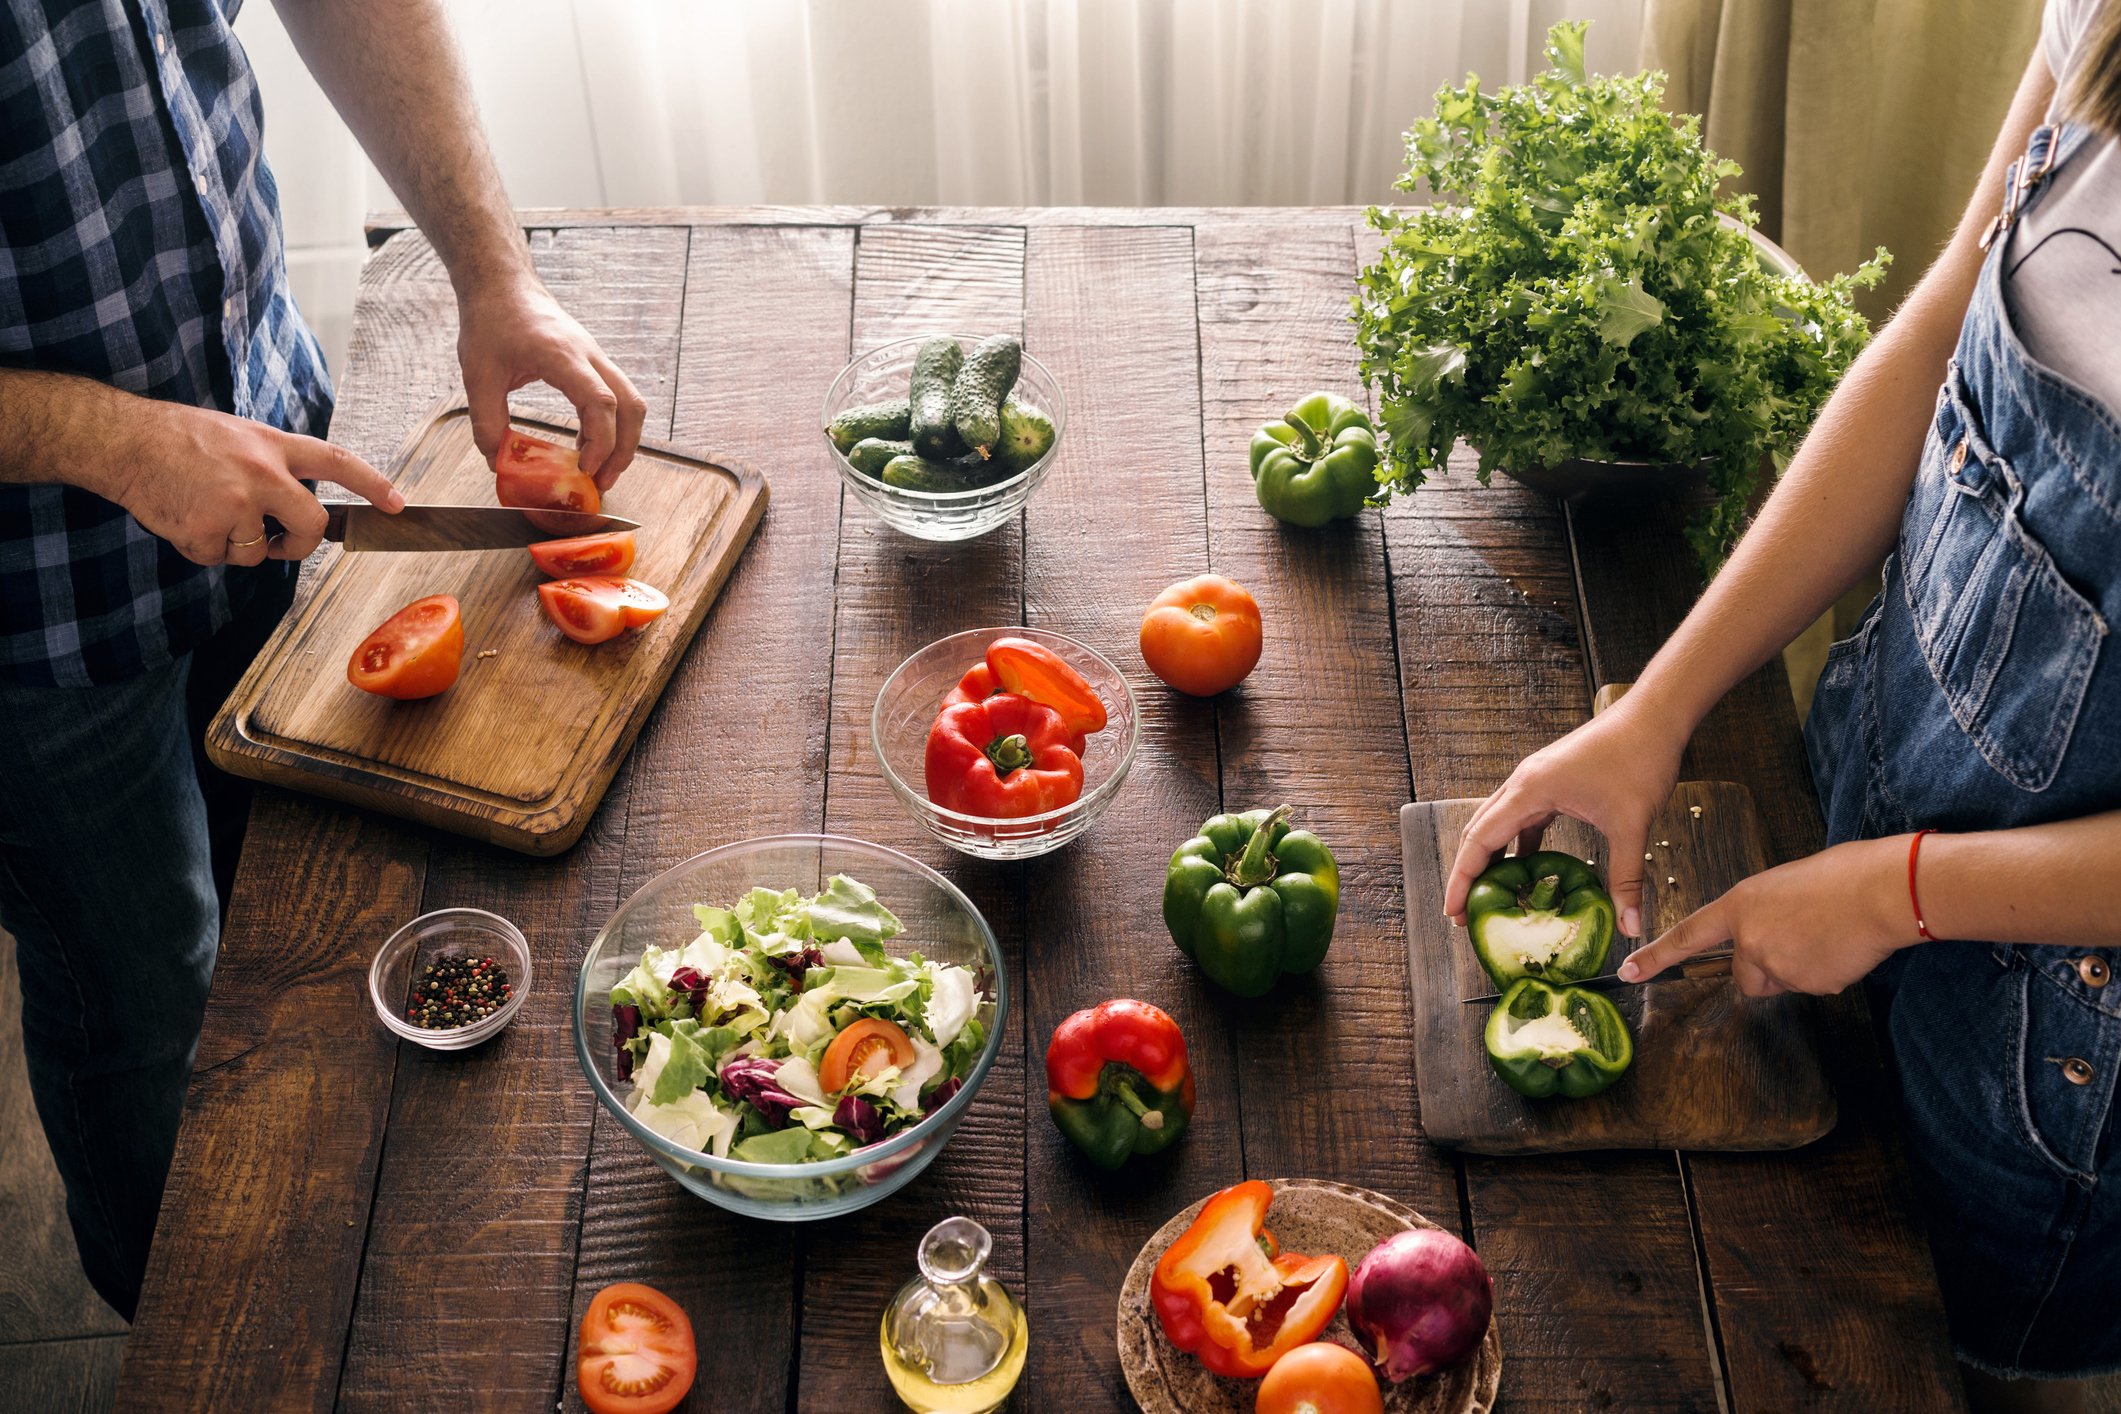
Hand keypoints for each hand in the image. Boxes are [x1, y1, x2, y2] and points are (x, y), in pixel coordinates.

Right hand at [101, 401, 402, 566]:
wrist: (122, 440)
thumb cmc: (178, 437)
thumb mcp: (237, 434)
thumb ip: (271, 465)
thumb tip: (295, 503)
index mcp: (272, 445)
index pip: (336, 462)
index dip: (372, 483)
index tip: (397, 504)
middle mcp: (262, 473)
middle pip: (313, 524)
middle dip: (302, 543)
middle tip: (281, 544)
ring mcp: (235, 503)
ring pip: (257, 552)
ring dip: (234, 545)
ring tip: (203, 510)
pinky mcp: (206, 530)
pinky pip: (217, 559)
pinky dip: (200, 548)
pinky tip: (182, 518)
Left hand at [457, 277, 645, 489]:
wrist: (503, 285)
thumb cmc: (491, 321)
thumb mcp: (478, 374)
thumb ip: (487, 421)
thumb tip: (499, 461)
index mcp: (562, 355)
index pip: (601, 402)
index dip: (600, 442)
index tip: (583, 469)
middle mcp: (589, 355)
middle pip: (631, 406)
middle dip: (623, 450)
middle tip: (602, 482)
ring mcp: (596, 357)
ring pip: (630, 402)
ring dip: (622, 440)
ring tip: (599, 471)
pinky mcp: (592, 362)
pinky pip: (615, 397)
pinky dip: (609, 426)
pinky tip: (586, 445)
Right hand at [1442, 700, 1685, 938]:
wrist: (1654, 717)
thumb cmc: (1639, 756)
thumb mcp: (1631, 824)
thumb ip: (1626, 877)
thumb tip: (1630, 926)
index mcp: (1530, 790)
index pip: (1480, 840)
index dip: (1462, 879)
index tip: (1454, 911)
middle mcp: (1524, 783)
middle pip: (1478, 832)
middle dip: (1469, 874)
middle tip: (1465, 913)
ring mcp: (1536, 781)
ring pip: (1498, 824)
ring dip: (1491, 859)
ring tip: (1491, 896)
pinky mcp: (1551, 782)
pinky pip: (1522, 818)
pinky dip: (1518, 846)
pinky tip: (1527, 869)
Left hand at [1617, 835, 1919, 994]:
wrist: (1881, 890)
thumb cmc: (1842, 877)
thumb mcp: (1784, 885)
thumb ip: (1762, 915)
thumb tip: (1767, 938)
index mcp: (1739, 904)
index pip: (1688, 935)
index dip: (1656, 955)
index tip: (1628, 971)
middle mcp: (1749, 937)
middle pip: (1745, 976)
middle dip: (1768, 971)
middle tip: (1804, 942)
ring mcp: (1775, 962)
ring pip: (1779, 984)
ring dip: (1797, 974)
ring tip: (1827, 941)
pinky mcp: (1805, 982)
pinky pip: (1812, 988)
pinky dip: (1827, 975)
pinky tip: (1842, 950)